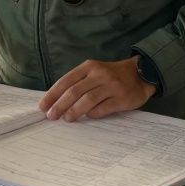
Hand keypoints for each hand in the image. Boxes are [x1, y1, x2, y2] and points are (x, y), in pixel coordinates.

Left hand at [38, 57, 156, 121]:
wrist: (141, 74)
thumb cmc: (111, 75)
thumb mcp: (94, 72)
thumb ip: (78, 82)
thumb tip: (57, 101)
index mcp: (89, 66)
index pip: (66, 80)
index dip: (53, 94)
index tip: (43, 106)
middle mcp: (99, 74)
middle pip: (74, 91)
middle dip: (60, 105)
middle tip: (51, 116)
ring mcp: (111, 86)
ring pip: (88, 100)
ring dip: (74, 111)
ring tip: (66, 119)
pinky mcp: (121, 98)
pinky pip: (103, 108)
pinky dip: (93, 114)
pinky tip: (88, 117)